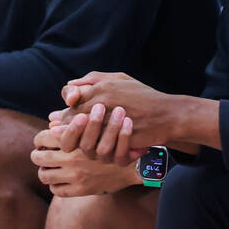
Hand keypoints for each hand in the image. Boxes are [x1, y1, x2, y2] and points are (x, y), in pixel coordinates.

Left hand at [31, 129, 142, 195]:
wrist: (136, 162)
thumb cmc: (117, 140)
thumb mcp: (98, 127)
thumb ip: (74, 126)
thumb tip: (51, 123)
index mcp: (73, 140)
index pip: (42, 138)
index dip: (39, 139)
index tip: (41, 141)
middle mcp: (70, 159)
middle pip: (38, 157)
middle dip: (38, 154)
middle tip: (40, 154)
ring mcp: (74, 176)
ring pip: (44, 175)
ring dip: (44, 170)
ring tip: (47, 168)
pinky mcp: (80, 190)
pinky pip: (57, 191)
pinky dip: (55, 185)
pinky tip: (59, 180)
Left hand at [47, 72, 176, 162]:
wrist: (167, 114)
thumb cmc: (143, 96)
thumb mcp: (120, 78)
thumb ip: (93, 78)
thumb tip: (70, 86)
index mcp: (102, 87)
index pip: (71, 99)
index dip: (64, 111)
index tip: (60, 118)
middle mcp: (104, 103)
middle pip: (73, 118)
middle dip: (67, 127)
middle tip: (63, 133)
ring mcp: (111, 122)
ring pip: (83, 136)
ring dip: (79, 140)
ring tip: (79, 141)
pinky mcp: (119, 139)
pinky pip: (100, 148)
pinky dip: (95, 149)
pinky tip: (93, 149)